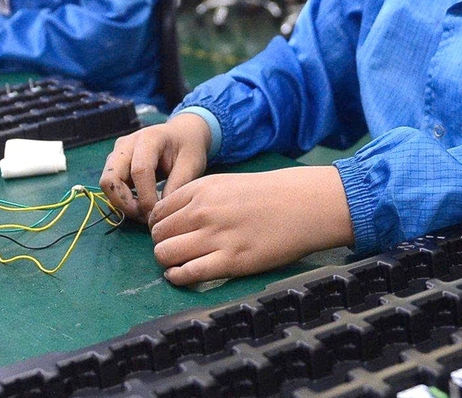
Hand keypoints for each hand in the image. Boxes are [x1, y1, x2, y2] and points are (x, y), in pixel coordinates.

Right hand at [100, 114, 211, 222]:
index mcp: (149, 138)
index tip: (157, 215)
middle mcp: (127, 144)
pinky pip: (111, 185)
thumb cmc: (189, 148)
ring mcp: (117, 153)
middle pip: (111, 178)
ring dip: (122, 203)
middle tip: (145, 217)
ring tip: (144, 213)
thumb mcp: (191, 166)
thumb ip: (176, 187)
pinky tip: (140, 205)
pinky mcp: (115, 163)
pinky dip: (122, 199)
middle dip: (125, 203)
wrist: (183, 134)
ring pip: (106, 183)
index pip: (140, 171)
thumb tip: (158, 213)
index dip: (146, 198)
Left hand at [150, 166, 353, 285]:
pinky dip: (178, 277)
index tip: (168, 233)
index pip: (159, 211)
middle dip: (161, 244)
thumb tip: (174, 217)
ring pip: (165, 254)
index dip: (159, 225)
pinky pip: (188, 274)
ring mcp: (215, 236)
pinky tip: (181, 275)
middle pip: (158, 234)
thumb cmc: (268, 194)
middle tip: (173, 249)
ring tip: (177, 263)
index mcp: (201, 189)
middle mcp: (202, 211)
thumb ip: (198, 198)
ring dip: (167, 261)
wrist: (303, 205)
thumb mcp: (226, 184)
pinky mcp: (230, 261)